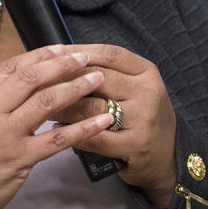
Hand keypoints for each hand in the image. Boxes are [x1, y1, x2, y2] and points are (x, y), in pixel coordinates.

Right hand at [0, 45, 114, 208]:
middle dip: (60, 65)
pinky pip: (56, 141)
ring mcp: (6, 136)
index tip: (58, 48)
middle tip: (83, 57)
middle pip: (30, 80)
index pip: (9, 68)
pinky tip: (101, 120)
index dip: (36, 55)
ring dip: (75, 88)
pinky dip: (82, 129)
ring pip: (45, 103)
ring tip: (96, 78)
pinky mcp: (21, 160)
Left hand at [51, 44, 176, 207]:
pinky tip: (57, 129)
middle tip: (39, 83)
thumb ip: (105, 71)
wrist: (168, 157)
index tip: (53, 53)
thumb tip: (60, 57)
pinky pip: (95, 137)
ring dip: (63, 106)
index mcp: (146, 71)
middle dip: (64, 79)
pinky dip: (72, 132)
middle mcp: (148, 92)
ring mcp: (143, 120)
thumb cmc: (140, 115)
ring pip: (92, 107)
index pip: (108, 54)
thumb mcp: (132, 86)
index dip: (78, 52)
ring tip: (43, 106)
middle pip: (97, 78)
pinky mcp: (135, 146)